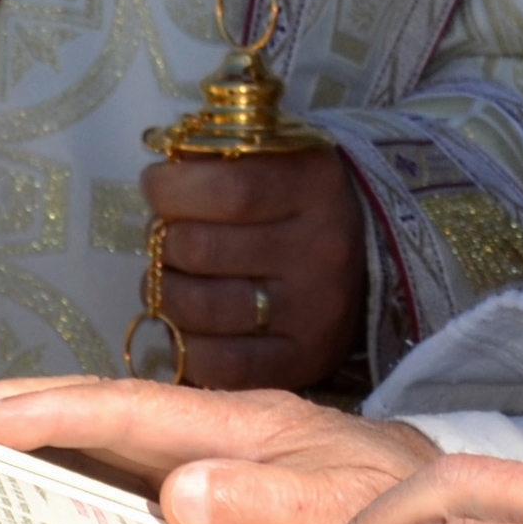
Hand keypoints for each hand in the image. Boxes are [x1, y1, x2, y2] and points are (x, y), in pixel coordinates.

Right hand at [0, 375, 433, 523]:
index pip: (122, 409)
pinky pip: (120, 476)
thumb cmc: (406, 511)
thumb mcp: (351, 507)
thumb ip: (276, 498)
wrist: (453, 515)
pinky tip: (22, 495)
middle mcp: (211, 429)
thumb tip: (177, 491)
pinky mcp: (210, 489)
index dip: (41, 413)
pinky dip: (61, 474)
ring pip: (96, 438)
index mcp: (239, 422)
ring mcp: (206, 455)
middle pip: (89, 408)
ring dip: (20, 437)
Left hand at [140, 147, 368, 390]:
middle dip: (164, 242)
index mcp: (315, 186)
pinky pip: (220, 365)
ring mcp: (313, 311)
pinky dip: (186, 347)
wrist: (364, 262)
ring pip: (200, 308)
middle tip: (168, 238)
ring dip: (165, 292)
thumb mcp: (273, 161)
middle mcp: (321, 250)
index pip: (228, 190)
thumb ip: (219, 159)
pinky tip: (186, 327)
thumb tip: (161, 178)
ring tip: (173, 280)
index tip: (157, 186)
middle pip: (202, 249)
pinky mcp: (304, 361)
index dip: (173, 189)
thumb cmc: (298, 204)